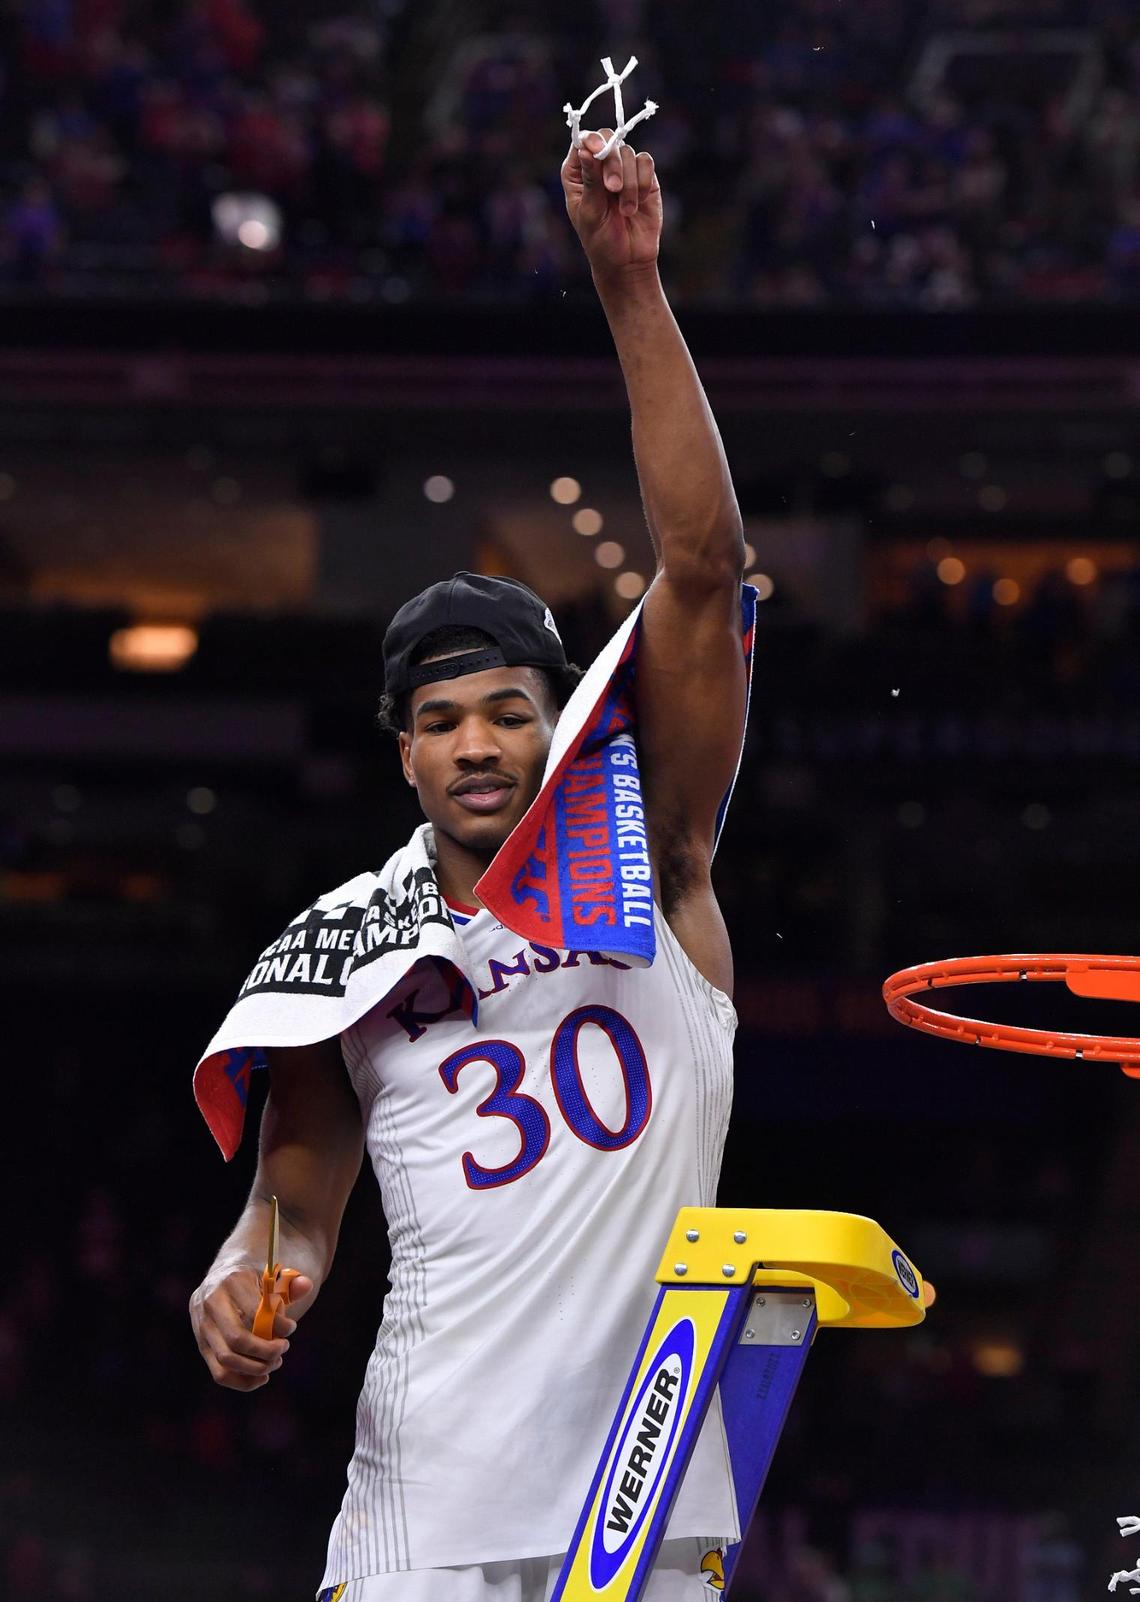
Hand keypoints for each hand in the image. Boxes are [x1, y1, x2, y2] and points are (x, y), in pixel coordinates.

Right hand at [190, 1264, 313, 1391]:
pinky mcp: (201, 1345)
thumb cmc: (252, 1282)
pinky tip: (262, 1377)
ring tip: (275, 1363)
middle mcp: (211, 1303)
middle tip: (283, 1349)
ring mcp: (202, 1326)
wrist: (219, 1281)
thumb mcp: (270, 1276)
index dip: (277, 1325)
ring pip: (226, 1360)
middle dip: (266, 1351)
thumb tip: (306, 1286)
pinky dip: (242, 1381)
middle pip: (237, 1339)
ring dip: (255, 1369)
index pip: (254, 1311)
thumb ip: (291, 1283)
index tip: (291, 1328)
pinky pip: (219, 1373)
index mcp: (231, 1281)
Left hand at [562, 129, 661, 279]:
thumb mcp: (590, 212)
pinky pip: (646, 163)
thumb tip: (585, 149)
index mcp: (578, 174)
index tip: (597, 151)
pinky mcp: (644, 177)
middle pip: (608, 141)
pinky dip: (643, 182)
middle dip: (612, 164)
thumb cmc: (601, 241)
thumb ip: (590, 180)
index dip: (591, 141)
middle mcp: (599, 167)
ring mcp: (623, 170)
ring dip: (629, 182)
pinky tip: (638, 203)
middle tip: (612, 189)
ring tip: (626, 211)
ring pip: (628, 153)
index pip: (582, 143)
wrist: (628, 261)